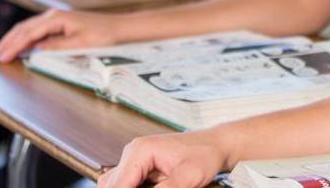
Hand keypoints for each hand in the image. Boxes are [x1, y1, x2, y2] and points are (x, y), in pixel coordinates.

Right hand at [0, 8, 120, 63]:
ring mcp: (55, 18)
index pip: (28, 34)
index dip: (12, 47)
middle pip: (22, 29)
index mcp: (57, 18)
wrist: (119, 27)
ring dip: (11, 40)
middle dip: (5, 43)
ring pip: (26, 28)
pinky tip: (15, 46)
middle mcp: (53, 15)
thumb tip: (33, 50)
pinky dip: (22, 38)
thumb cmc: (103, 35)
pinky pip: (35, 30)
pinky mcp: (58, 23)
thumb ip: (55, 46)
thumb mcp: (79, 44)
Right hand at [98, 132, 225, 187]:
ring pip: (116, 185)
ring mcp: (135, 159)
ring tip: (161, 186)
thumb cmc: (205, 156)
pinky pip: (127, 185)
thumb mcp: (187, 178)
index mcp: (140, 151)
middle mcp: (133, 153)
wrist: (216, 145)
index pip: (118, 186)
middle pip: (112, 186)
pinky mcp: (140, 167)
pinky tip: (155, 187)